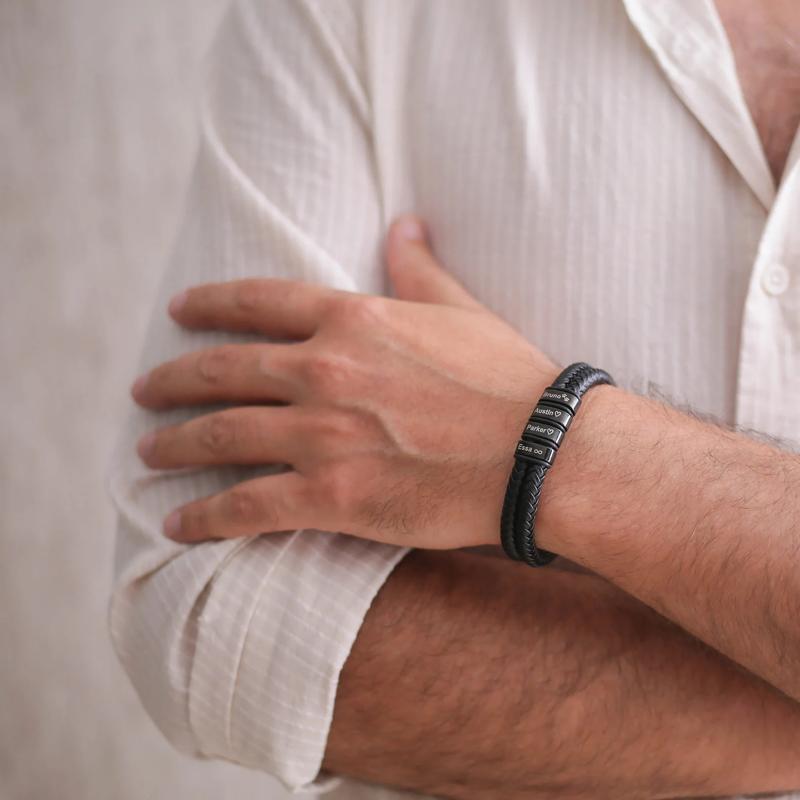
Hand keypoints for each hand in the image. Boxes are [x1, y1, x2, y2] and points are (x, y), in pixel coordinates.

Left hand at [131, 216, 558, 547]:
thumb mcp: (461, 310)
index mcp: (352, 319)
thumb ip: (419, 267)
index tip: (177, 313)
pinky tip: (177, 523)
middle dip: (172, 382)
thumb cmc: (509, 379)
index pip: (257, 302)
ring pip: (221, 436)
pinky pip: (247, 506)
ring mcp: (322, 434)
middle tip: (143, 392)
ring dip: (174, 445)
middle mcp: (323, 370)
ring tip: (147, 452)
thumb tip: (405, 222)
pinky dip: (206, 517)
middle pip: (221, 370)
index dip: (208, 304)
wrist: (543, 452)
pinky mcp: (331, 495)